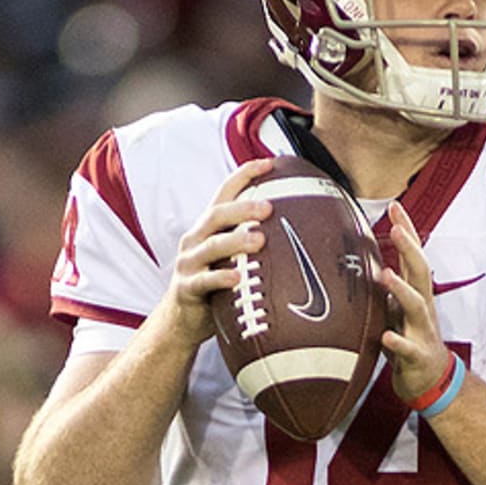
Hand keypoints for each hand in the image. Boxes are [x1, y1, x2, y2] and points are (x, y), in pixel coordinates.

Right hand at [160, 158, 274, 346]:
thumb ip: (253, 241)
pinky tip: (238, 278)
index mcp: (208, 227)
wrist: (182, 321)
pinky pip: (204, 281)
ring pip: (211, 246)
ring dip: (235, 241)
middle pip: (217, 215)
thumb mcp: (232, 257)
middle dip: (242, 207)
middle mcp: (195, 239)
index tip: (270, 163)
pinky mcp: (186, 288)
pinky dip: (221, 278)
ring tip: (259, 240)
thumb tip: (303, 232)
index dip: (244, 175)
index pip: (224, 192)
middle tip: (269, 207)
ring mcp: (188, 263)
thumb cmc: (217, 285)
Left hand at [380, 201, 450, 401]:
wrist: (430, 379)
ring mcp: (422, 331)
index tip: (396, 206)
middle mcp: (422, 307)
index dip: (407, 231)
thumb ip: (389, 285)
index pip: (413, 256)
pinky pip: (407, 348)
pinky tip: (386, 337)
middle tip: (396, 228)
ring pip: (416, 306)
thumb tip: (368, 258)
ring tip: (385, 275)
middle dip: (410, 249)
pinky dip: (397, 342)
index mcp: (416, 293)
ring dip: (401, 290)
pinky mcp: (417, 356)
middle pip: (420, 272)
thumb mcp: (398, 307)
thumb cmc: (410, 338)